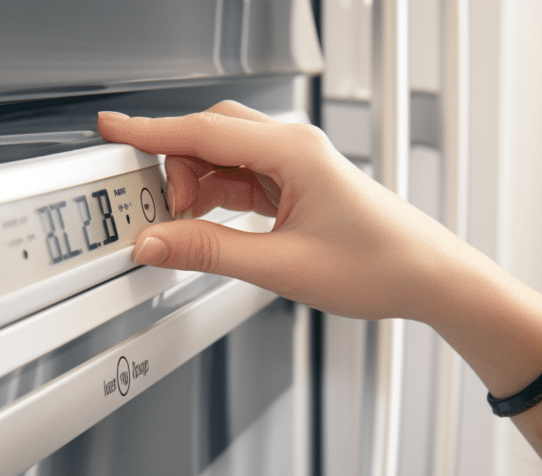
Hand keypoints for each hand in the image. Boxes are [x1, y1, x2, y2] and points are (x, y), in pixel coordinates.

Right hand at [97, 100, 446, 320]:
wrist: (428, 279)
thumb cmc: (380, 265)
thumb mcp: (283, 266)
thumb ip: (210, 252)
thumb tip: (156, 243)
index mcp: (293, 152)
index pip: (203, 131)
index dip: (150, 132)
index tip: (112, 131)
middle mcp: (295, 150)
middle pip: (210, 136)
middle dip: (174, 166)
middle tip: (152, 208)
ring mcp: (297, 167)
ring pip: (224, 157)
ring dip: (195, 185)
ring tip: (181, 224)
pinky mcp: (298, 186)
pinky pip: (242, 178)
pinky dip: (216, 196)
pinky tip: (207, 222)